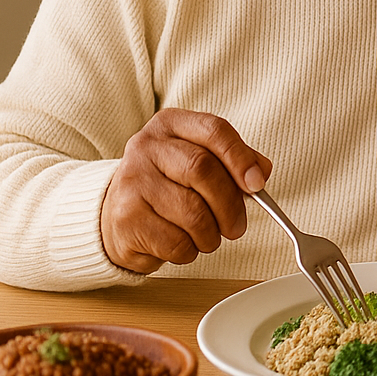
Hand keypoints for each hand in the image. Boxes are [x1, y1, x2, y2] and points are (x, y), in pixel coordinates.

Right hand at [100, 108, 272, 273]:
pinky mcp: (125, 218)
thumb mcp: (199, 159)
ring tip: (208, 236)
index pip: (214, 130)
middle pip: (203, 170)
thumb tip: (261, 172)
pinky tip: (183, 244)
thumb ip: (234, 161)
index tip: (257, 184)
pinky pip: (175, 242)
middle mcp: (146, 147)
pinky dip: (190, 250)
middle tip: (236, 226)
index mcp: (171, 124)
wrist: (115, 214)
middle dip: (230, 205)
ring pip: (192, 213)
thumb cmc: (169, 185)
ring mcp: (132, 181)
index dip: (241, 158)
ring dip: (211, 234)